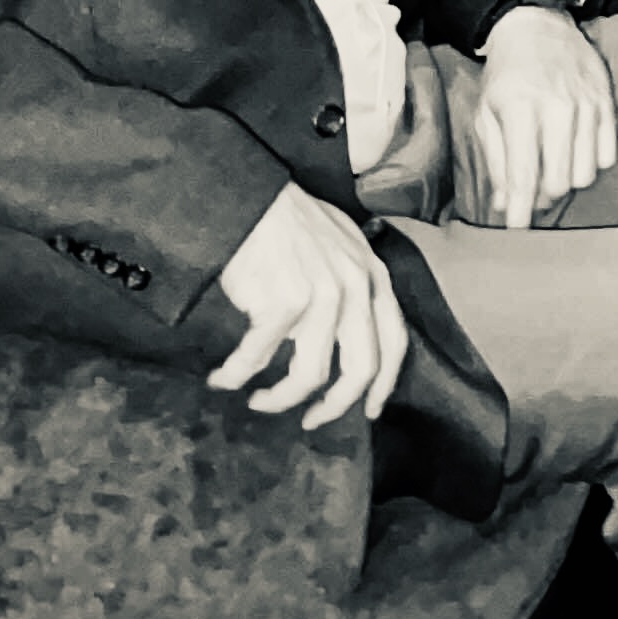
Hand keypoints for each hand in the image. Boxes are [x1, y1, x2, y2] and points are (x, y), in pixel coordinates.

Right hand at [209, 183, 408, 427]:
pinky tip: (222, 379)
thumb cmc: (289, 224)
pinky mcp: (282, 302)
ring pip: (309, 374)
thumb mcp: (342, 247)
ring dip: (279, 399)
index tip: (367, 411)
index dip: (383, 384)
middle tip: (311, 422)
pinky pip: (258, 359)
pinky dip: (236, 376)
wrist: (249, 197)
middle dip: (335, 406)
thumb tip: (348, 340)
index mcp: (374, 276)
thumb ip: (354, 287)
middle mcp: (356, 287)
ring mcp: (321, 295)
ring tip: (258, 401)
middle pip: (360, 369)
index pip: (395, 342)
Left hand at [464, 3, 616, 226]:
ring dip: (567, 180)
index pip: (524, 173)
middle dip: (543, 196)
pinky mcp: (605, 102)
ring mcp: (585, 104)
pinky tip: (574, 150)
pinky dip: (590, 163)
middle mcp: (556, 107)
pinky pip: (607, 155)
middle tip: (532, 189)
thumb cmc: (507, 75)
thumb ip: (496, 160)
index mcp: (520, 109)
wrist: (538, 26)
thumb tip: (505, 203)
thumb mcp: (487, 113)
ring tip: (552, 167)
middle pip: (559, 181)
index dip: (520, 208)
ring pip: (585, 173)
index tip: (517, 229)